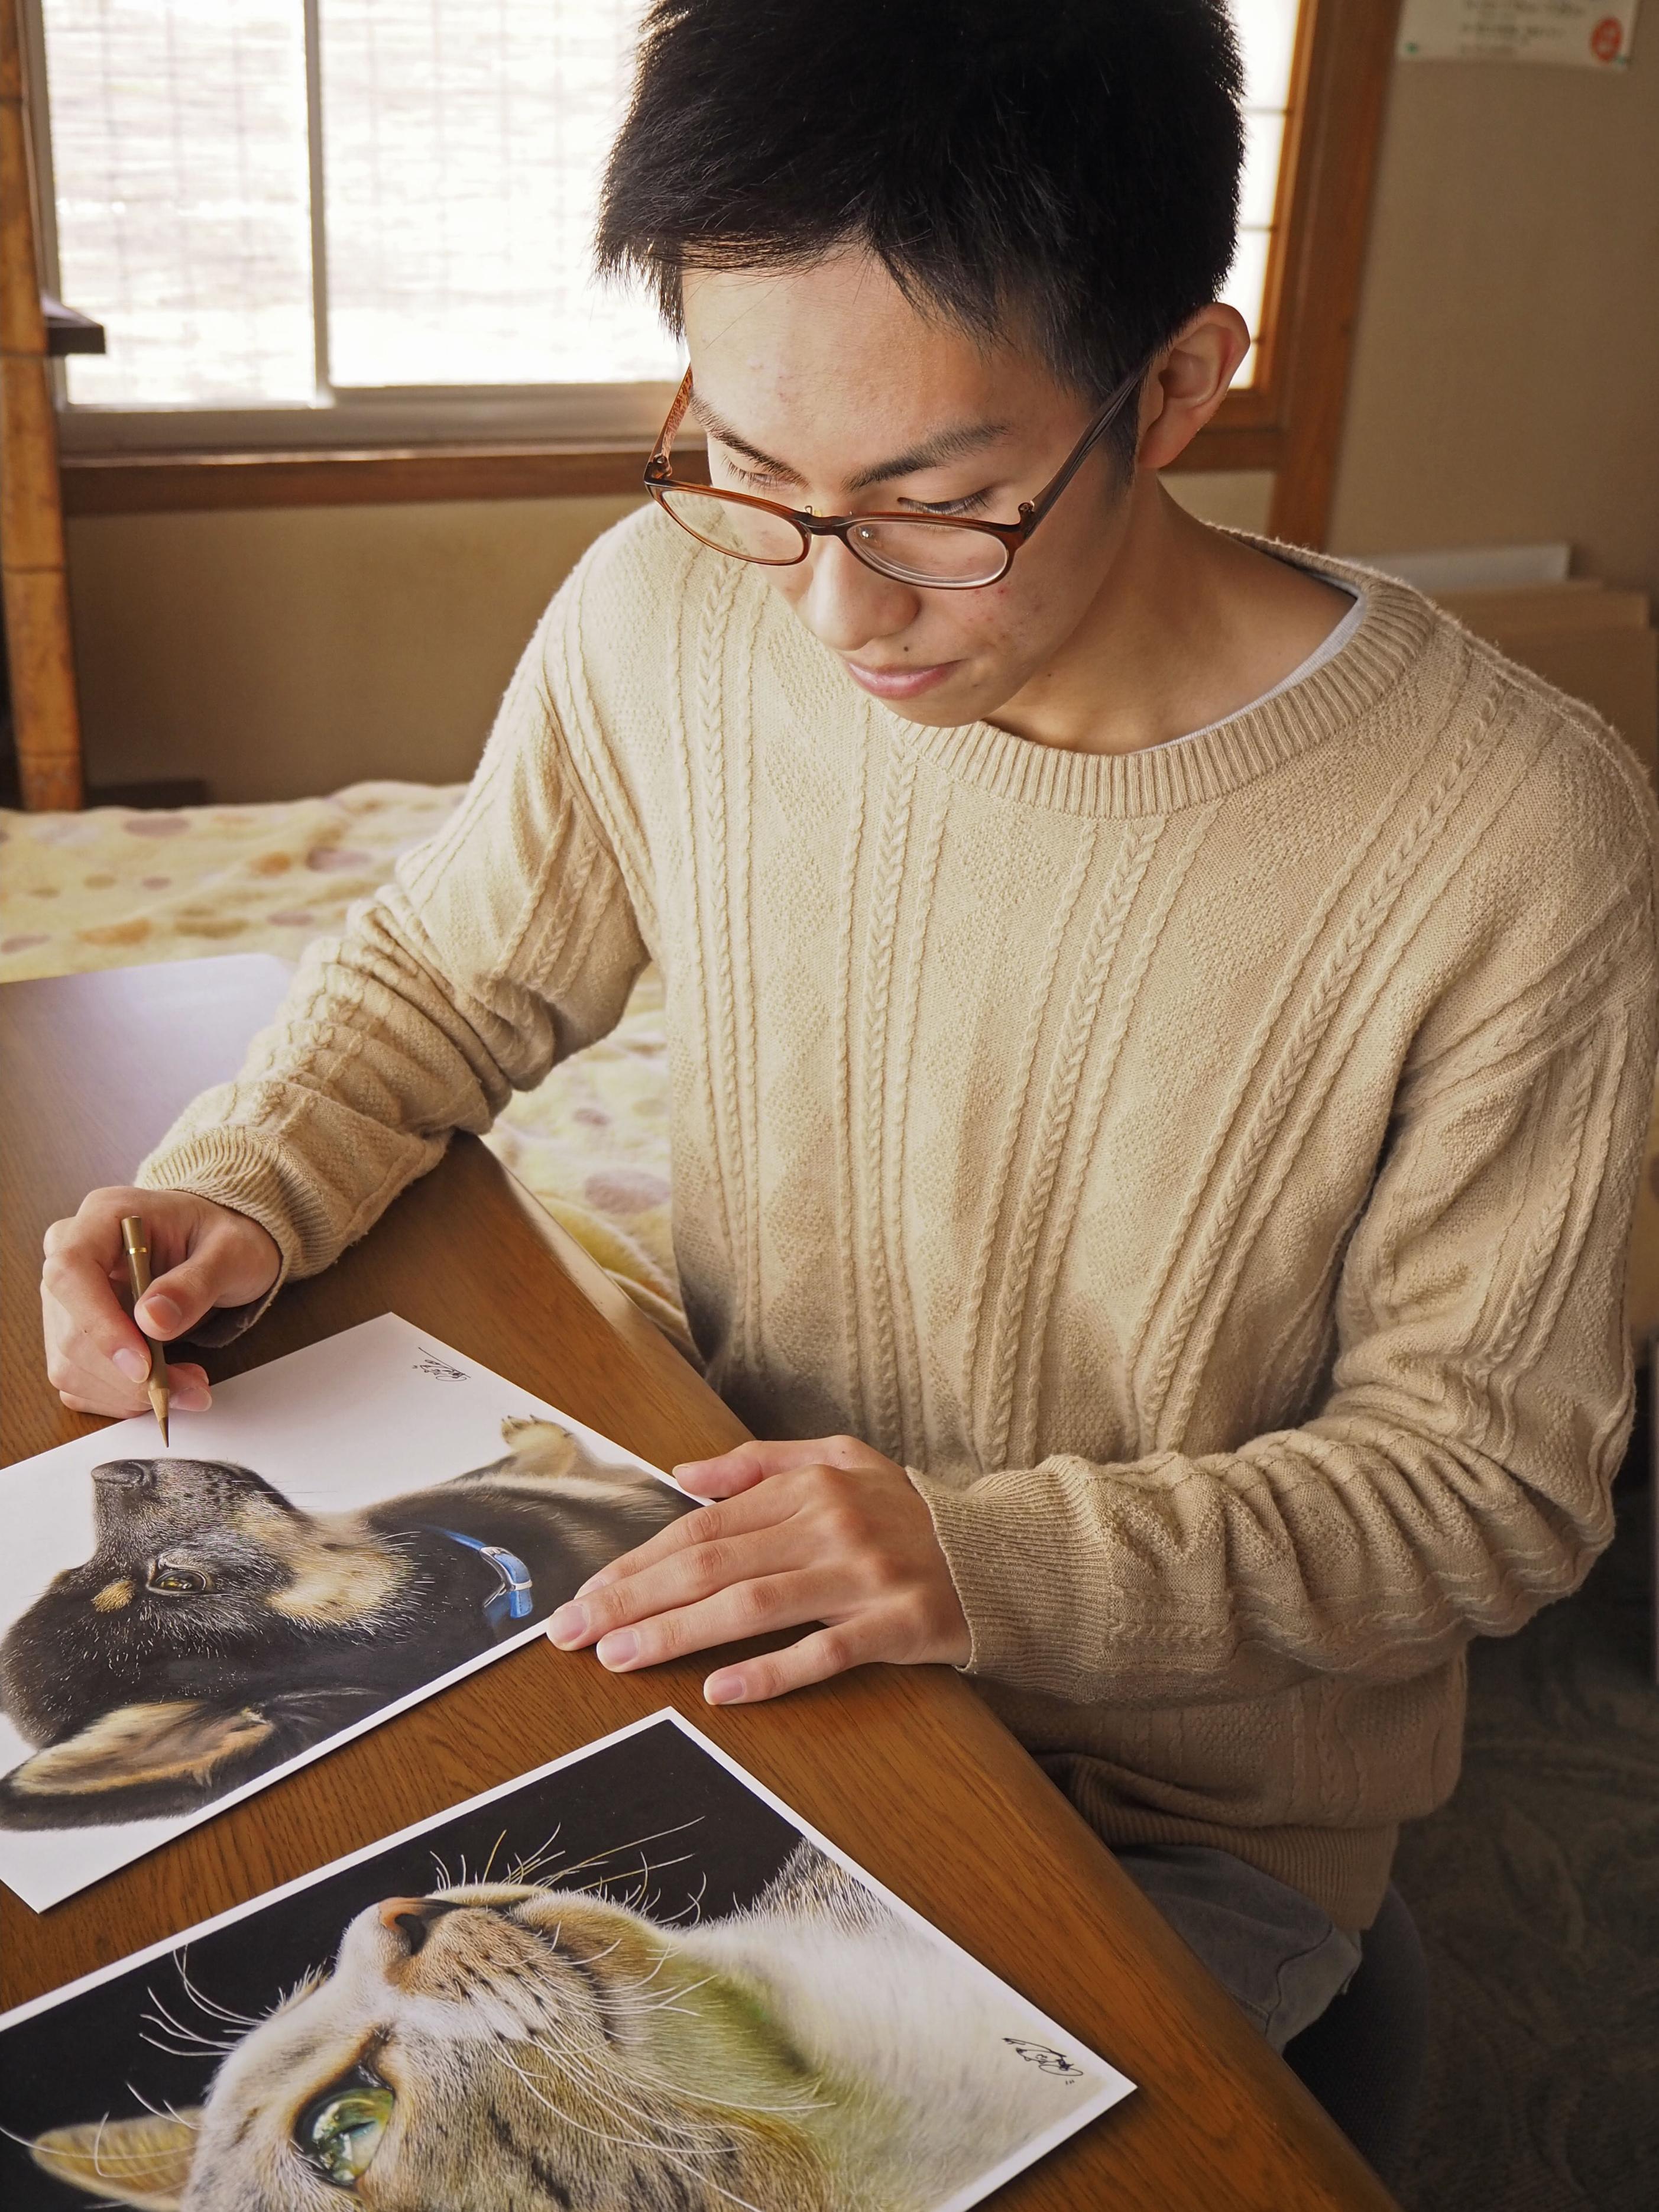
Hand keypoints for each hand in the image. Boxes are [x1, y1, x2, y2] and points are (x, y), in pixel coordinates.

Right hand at [42, 1186, 281, 1417]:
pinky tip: (164, 1386)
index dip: (99, 1325)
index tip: (143, 1365)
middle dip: (127, 1375)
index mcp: (104, 1216)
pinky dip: (121, 1398)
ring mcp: (67, 1296)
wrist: (221, 1246)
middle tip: (190, 1388)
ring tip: (189, 1385)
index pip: (71, 1272)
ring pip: (70, 1364)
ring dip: (128, 1393)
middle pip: (69, 1330)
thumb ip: (194, 1283)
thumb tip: (151, 1320)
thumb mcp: (232, 1252)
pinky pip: (79, 1380)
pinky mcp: (74, 1331)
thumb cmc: (226, 1237)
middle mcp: (72, 1253)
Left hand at [547, 1434, 970, 1703]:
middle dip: (635, 1599)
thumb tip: (682, 1476)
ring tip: (621, 1658)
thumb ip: (760, 1463)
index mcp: (809, 1486)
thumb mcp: (842, 1460)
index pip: (703, 1524)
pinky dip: (770, 1670)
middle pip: (713, 1563)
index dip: (639, 1559)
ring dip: (679, 1634)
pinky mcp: (897, 1624)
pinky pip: (824, 1652)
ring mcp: (864, 1576)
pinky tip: (720, 1690)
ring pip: (753, 1605)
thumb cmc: (909, 1512)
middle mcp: (831, 1525)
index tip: (587, 1592)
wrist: (1006, 1553)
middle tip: (576, 1632)